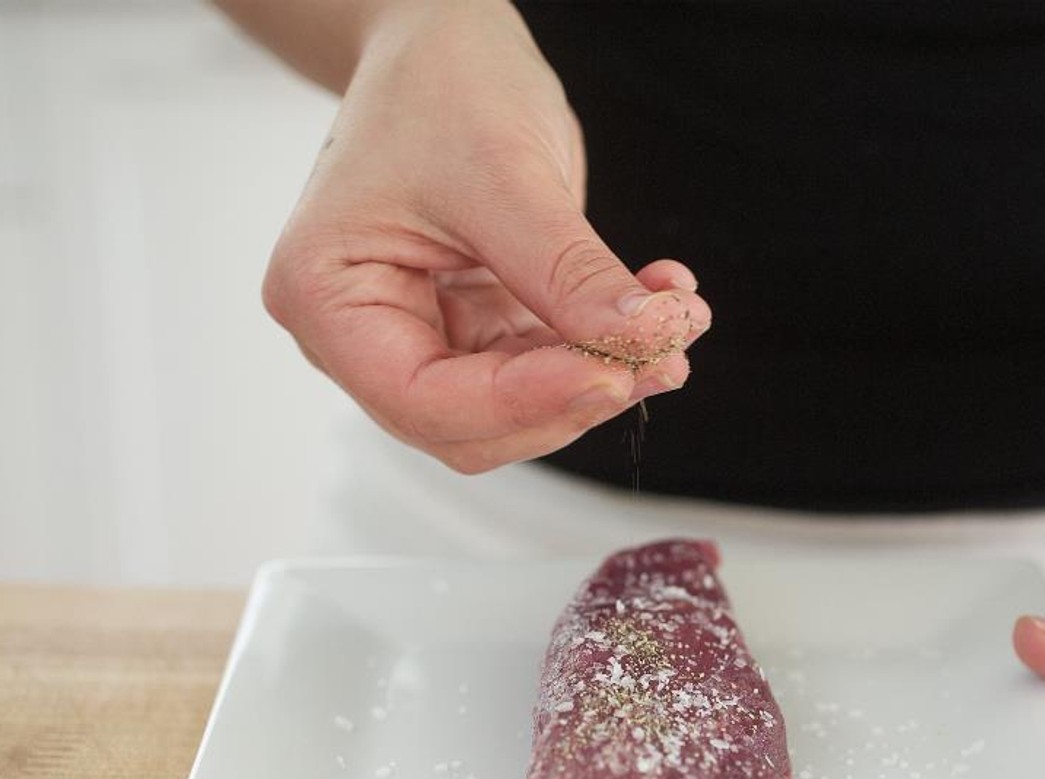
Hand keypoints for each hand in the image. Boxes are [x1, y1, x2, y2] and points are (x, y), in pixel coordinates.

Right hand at [261, 0, 710, 472]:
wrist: (447, 45)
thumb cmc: (441, 85)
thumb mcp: (505, 172)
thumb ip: (568, 271)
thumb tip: (646, 340)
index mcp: (326, 297)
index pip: (422, 399)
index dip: (524, 401)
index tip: (613, 375)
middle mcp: (360, 335)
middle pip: (470, 424)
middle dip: (571, 396)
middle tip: (664, 354)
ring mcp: (420, 337)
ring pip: (517, 409)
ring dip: (603, 376)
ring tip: (675, 322)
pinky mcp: (475, 330)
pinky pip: (545, 369)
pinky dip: (604, 348)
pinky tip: (658, 306)